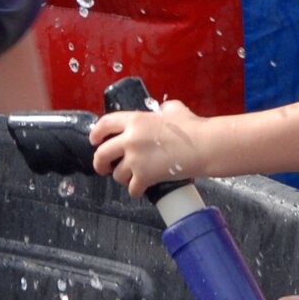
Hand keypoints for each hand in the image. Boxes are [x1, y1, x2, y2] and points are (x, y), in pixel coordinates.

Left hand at [90, 100, 205, 195]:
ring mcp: (136, 159)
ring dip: (123, 178)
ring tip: (132, 177)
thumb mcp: (173, 109)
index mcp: (135, 120)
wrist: (203, 146)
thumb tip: (161, 111)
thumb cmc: (192, 128)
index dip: (96, 133)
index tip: (95, 140)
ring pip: (117, 174)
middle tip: (103, 168)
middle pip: (101, 154)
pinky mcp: (144, 176)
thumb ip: (161, 110)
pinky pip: (132, 189)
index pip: (104, 125)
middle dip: (99, 163)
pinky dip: (136, 190)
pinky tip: (141, 188)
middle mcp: (130, 139)